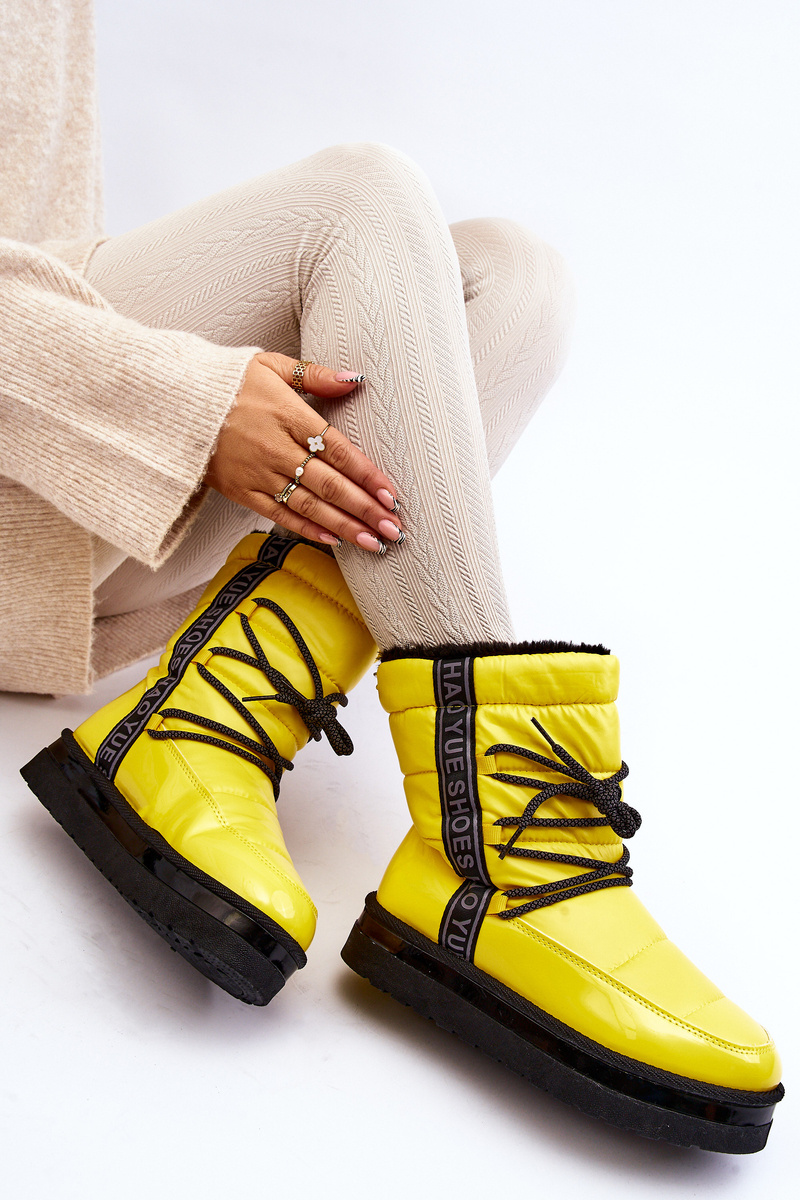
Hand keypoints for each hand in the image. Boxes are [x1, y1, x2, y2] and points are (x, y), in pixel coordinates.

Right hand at [204, 353, 402, 551]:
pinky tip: (334, 541)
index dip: (367, 474)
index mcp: (287, 414)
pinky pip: (279, 515)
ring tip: (373, 543)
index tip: (391, 495)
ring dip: (344, 526)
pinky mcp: (241, 492)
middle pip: (329, 484)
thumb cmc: (227, 382)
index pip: (337, 449)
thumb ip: (315, 375)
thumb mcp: (269, 365)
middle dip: (365, 509)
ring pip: (309, 506)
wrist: (172, 403)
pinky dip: (307, 529)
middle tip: (394, 528)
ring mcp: (257, 474)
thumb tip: (355, 379)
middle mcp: (275, 448)